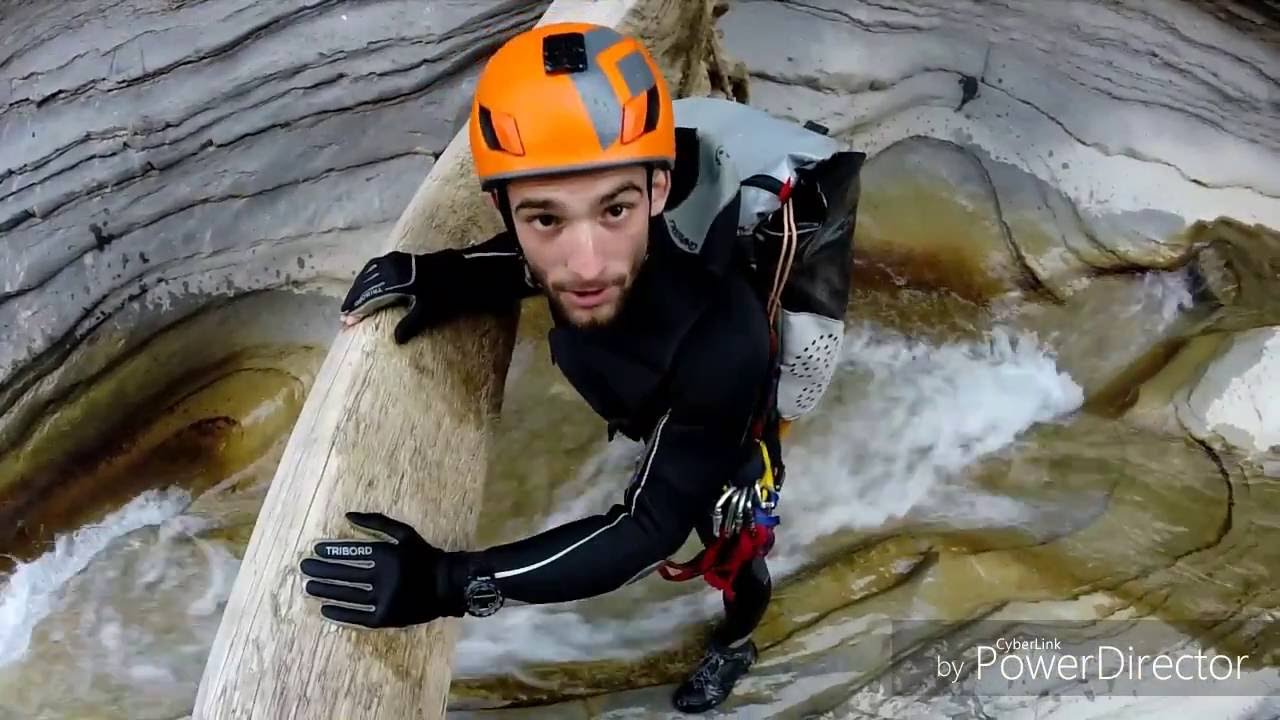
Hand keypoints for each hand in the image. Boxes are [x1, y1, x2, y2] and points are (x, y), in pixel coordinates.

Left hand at [299, 512, 465, 627]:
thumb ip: (377, 523)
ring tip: (309, 587)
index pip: (353, 553)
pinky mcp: (386, 617)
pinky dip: (340, 614)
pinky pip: (358, 617)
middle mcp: (384, 578)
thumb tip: (347, 515)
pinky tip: (325, 609)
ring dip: (326, 590)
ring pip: (348, 595)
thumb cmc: (424, 556)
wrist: (447, 586)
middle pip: (346, 574)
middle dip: (322, 570)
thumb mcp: (405, 533)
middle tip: (305, 567)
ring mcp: (384, 599)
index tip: (316, 549)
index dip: (333, 551)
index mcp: (388, 556)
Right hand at [340, 251, 455, 343]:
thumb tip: (395, 341)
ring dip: (358, 288)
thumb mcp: (429, 310)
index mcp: (398, 280)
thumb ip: (410, 324)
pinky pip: (374, 267)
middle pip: (366, 285)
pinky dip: (365, 277)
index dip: (358, 309)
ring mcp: (394, 259)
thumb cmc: (446, 292)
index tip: (346, 321)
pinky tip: (363, 284)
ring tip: (350, 303)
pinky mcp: (397, 256)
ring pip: (368, 274)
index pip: (371, 297)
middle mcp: (392, 267)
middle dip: (354, 300)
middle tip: (343, 315)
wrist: (460, 269)